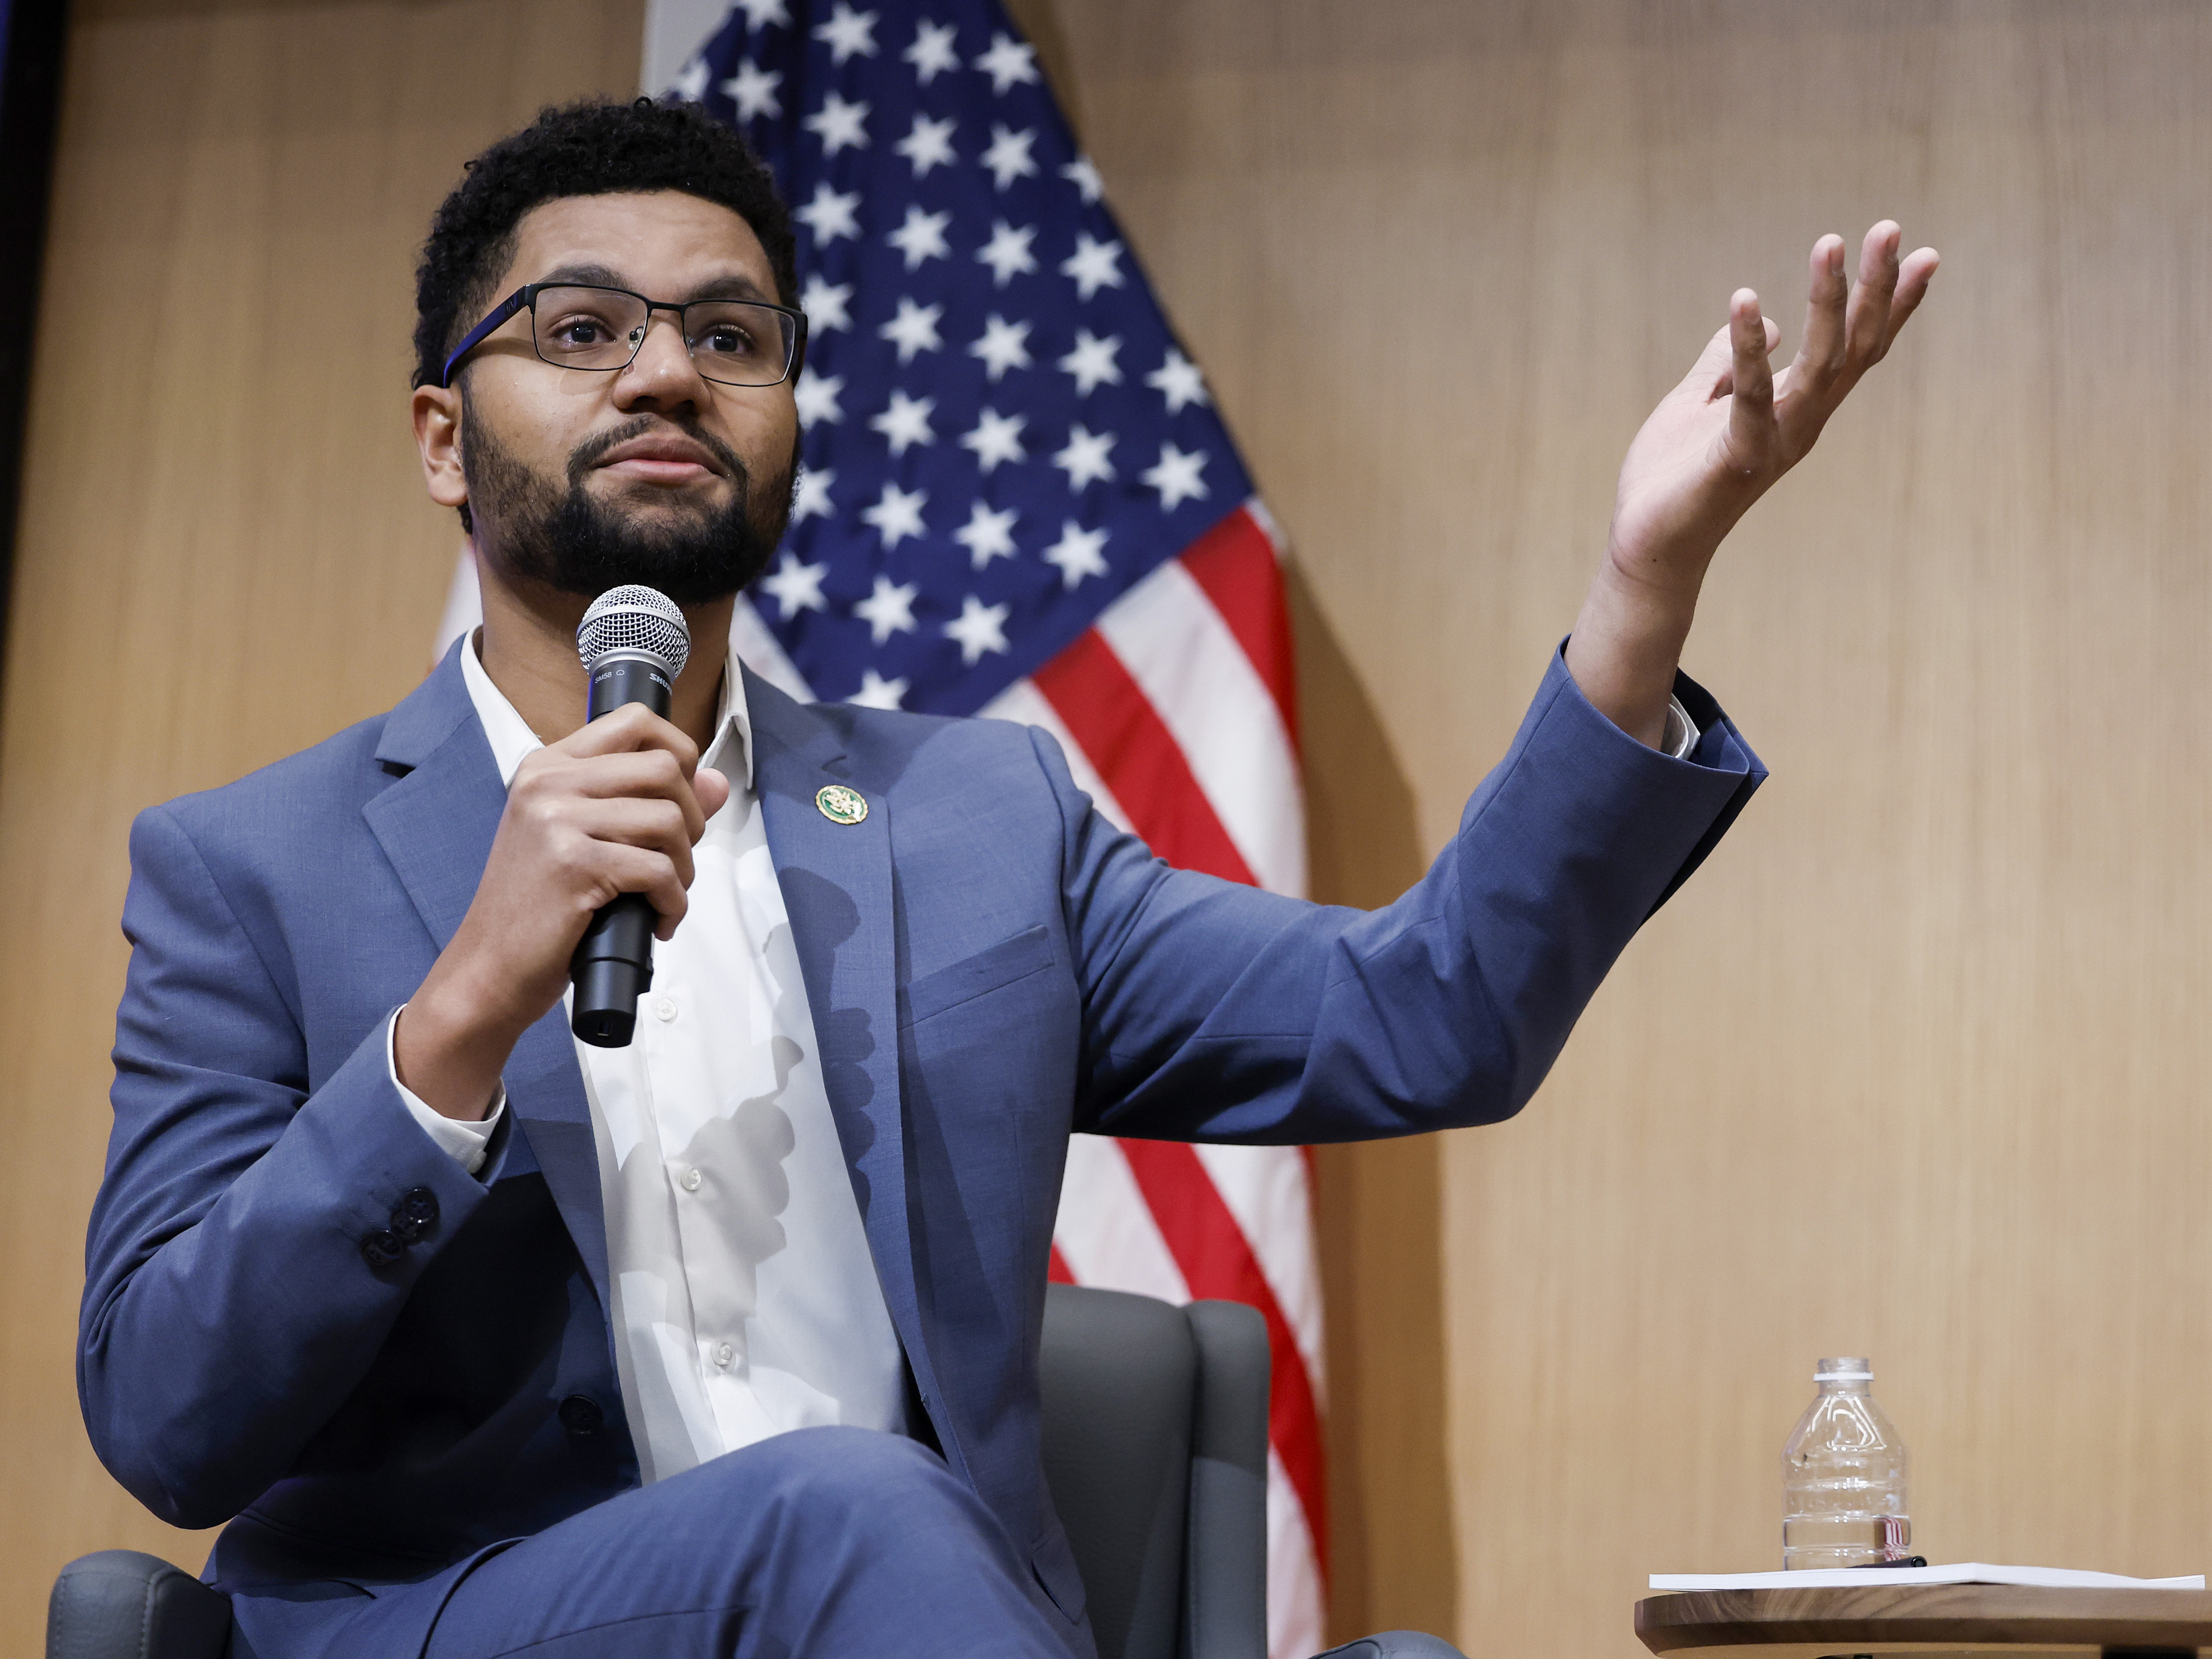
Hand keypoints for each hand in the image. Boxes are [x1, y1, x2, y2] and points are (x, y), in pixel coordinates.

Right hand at [393, 705, 732, 1118]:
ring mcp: (557, 820)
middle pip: (664, 768)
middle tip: (675, 858)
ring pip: (669, 818)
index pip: (634, 720)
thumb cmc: (537, 906)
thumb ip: (648, 803)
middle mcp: (549, 782)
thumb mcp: (586, 839)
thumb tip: (717, 782)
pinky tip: (657, 920)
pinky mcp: (572, 864)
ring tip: (664, 894)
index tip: (682, 795)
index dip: (680, 753)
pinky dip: (673, 902)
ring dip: (684, 865)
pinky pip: (658, 870)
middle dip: (692, 818)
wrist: (489, 966)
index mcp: (548, 766)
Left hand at [1566, 221, 1938, 745]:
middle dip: (1876, 287)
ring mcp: (1773, 441)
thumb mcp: (1701, 402)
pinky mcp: (1735, 457)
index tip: (1926, 254)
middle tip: (1891, 228)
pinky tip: (1743, 301)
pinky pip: (1748, 397)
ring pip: (1818, 363)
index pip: (1858, 348)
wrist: (1649, 547)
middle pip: (1853, 347)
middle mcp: (1800, 423)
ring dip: (1827, 301)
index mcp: (1798, 408)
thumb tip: (1764, 324)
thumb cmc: (1675, 477)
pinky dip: (1746, 350)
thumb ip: (1728, 363)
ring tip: (1832, 242)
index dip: (1892, 303)